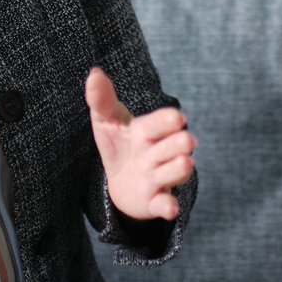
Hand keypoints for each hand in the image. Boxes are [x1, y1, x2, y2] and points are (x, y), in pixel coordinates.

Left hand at [85, 67, 195, 221]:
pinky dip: (167, 207)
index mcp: (146, 132)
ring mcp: (158, 178)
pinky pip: (163, 204)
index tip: (177, 118)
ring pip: (172, 173)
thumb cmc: (118, 145)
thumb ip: (101, 99)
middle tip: (186, 141)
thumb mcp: (106, 121)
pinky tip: (170, 208)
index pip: (159, 123)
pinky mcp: (155, 201)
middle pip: (172, 147)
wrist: (121, 181)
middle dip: (177, 143)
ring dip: (178, 170)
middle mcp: (157, 154)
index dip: (167, 121)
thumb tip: (94, 73)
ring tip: (184, 163)